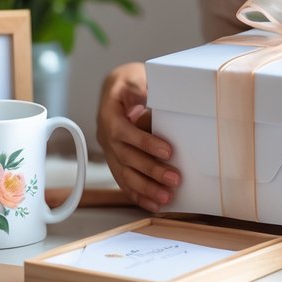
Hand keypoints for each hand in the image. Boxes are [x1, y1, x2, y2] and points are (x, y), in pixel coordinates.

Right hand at [95, 62, 180, 211]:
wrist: (116, 88)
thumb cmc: (128, 83)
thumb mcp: (133, 77)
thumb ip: (140, 90)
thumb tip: (147, 103)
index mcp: (109, 115)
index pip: (126, 133)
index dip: (146, 143)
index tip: (168, 151)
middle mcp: (107, 137)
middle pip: (127, 158)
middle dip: (152, 171)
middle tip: (175, 179)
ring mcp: (110, 152)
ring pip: (125, 174)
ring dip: (146, 188)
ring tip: (166, 197)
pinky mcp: (117, 161)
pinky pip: (125, 182)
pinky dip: (139, 195)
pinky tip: (154, 204)